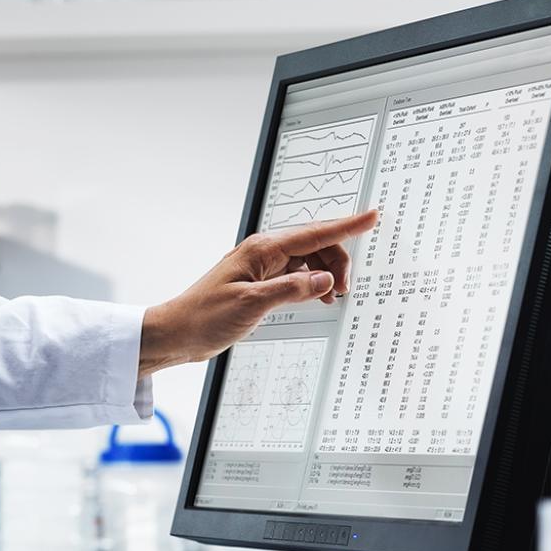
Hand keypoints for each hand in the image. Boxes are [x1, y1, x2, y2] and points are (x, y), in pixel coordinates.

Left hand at [138, 210, 376, 376]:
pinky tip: (315, 299)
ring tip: (331, 299)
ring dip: (324, 276)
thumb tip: (325, 281)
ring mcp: (261, 268)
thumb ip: (292, 290)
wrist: (177, 333)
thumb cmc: (205, 317)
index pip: (314, 233)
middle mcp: (263, 253)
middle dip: (337, 263)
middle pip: (315, 246)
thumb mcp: (252, 305)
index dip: (347, 226)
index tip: (372, 217)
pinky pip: (295, 276)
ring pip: (307, 261)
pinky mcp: (259, 284)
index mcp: (262, 250)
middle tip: (344, 291)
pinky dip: (310, 285)